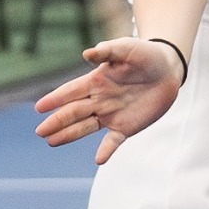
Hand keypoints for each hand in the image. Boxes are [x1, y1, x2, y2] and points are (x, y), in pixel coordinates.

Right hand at [33, 37, 181, 163]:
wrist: (168, 70)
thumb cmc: (145, 55)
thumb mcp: (128, 49)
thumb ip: (109, 51)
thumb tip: (88, 53)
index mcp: (95, 81)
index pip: (71, 91)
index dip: (56, 99)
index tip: (40, 107)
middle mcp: (99, 100)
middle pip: (73, 112)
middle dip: (57, 121)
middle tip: (40, 131)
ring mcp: (111, 114)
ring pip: (85, 127)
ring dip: (69, 135)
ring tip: (51, 142)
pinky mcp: (126, 127)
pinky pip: (113, 141)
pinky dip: (106, 150)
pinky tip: (99, 160)